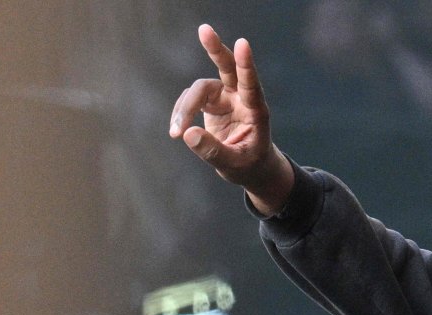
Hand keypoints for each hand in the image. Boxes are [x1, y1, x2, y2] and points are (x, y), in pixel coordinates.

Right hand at [170, 24, 293, 214]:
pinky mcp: (211, 102)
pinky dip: (180, 113)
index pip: (251, 85)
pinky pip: (190, 99)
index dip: (246, 65)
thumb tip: (187, 133)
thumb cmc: (249, 165)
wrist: (249, 167)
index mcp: (256, 111)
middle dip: (216, 49)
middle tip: (205, 29)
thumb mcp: (234, 164)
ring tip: (175, 133)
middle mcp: (241, 98)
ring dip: (184, 108)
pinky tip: (178, 131)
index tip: (243, 44)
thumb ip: (213, 151)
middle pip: (227, 68)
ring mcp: (225, 97)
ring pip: (199, 89)